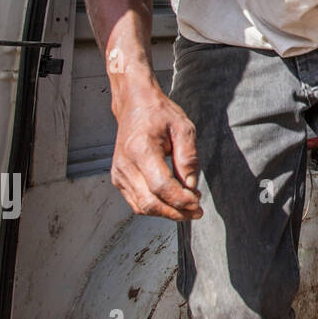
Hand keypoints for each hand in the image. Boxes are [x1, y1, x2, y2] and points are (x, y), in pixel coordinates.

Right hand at [111, 88, 202, 220]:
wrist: (134, 106)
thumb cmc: (159, 114)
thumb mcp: (184, 128)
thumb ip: (188, 158)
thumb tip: (191, 186)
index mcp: (141, 150)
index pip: (161, 187)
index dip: (181, 199)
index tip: (198, 201)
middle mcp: (125, 165)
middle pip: (150, 202)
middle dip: (176, 212)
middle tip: (196, 211)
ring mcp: (119, 174)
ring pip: (142, 207)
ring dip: (167, 212)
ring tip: (188, 207)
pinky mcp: (119, 179)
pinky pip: (137, 202)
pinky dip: (156, 207)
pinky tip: (172, 202)